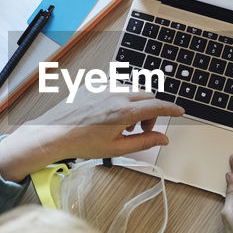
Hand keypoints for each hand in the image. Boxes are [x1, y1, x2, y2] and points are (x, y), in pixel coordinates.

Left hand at [0, 91, 183, 181]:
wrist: (53, 133)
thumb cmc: (80, 142)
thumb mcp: (116, 148)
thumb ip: (144, 142)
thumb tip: (162, 139)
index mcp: (124, 111)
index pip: (157, 106)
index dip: (171, 109)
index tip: (179, 111)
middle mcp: (115, 94)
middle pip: (147, 96)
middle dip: (150, 112)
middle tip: (140, 129)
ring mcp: (103, 86)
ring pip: (132, 89)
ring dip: (134, 104)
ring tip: (121, 123)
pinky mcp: (93, 83)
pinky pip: (115, 85)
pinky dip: (120, 97)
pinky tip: (109, 113)